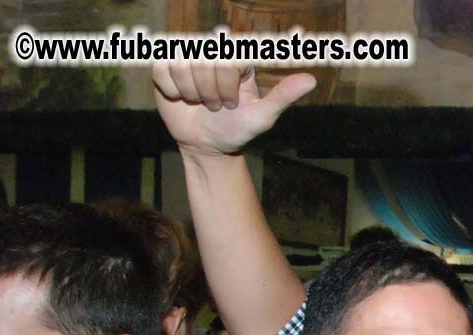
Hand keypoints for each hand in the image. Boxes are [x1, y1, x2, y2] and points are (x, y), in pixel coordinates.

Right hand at [152, 62, 315, 156]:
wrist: (206, 145)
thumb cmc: (237, 130)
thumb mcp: (262, 116)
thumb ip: (283, 96)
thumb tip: (311, 80)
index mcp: (239, 57)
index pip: (227, 59)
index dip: (226, 86)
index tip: (232, 103)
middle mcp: (214, 50)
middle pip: (202, 61)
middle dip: (208, 92)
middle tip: (216, 106)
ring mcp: (188, 55)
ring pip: (181, 64)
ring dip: (189, 92)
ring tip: (200, 102)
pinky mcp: (165, 64)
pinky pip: (161, 69)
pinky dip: (171, 90)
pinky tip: (181, 98)